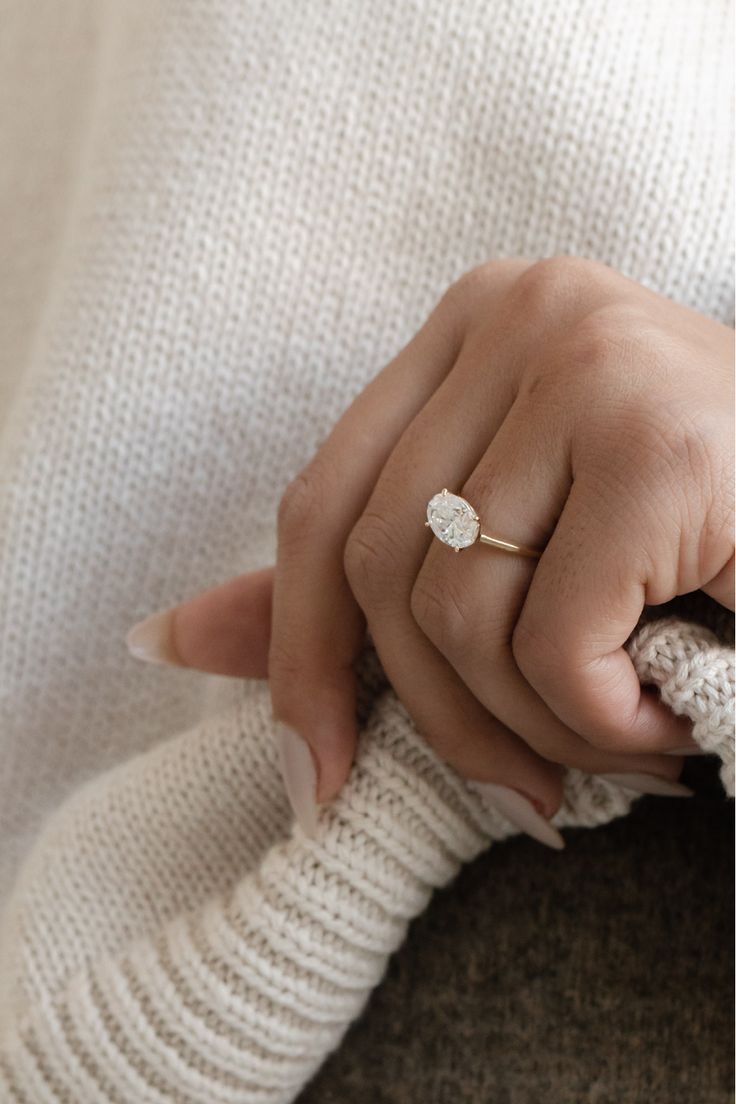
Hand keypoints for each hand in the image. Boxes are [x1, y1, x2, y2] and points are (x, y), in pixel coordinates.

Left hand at [127, 258, 733, 824]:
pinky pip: (555, 641)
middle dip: (425, 715)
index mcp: (474, 326)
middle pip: (374, 563)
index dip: (291, 648)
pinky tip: (661, 720)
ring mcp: (593, 363)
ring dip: (525, 728)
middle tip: (510, 789)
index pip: (323, 499)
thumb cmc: (692, 537)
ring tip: (604, 745)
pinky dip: (598, 723)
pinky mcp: (664, 442)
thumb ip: (356, 579)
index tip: (312, 767)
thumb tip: (168, 638)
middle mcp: (523, 314)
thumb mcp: (513, 544)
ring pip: (458, 613)